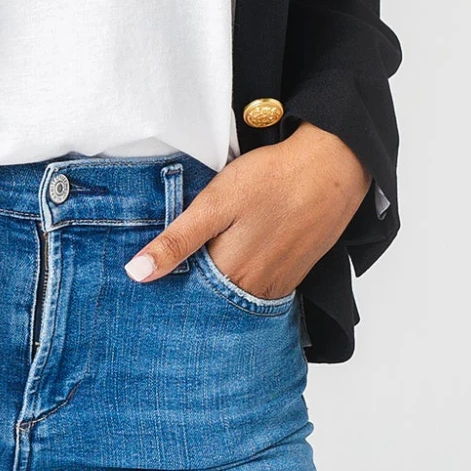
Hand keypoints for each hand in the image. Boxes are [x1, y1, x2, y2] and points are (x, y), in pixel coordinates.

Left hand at [124, 122, 370, 300]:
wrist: (332, 168)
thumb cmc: (273, 179)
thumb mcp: (214, 203)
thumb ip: (177, 240)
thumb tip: (137, 274)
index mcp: (231, 274)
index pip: (187, 299)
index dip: (166, 290)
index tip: (145, 286)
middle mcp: (255, 289)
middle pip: (212, 303)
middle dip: (189, 294)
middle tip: (166, 279)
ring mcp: (277, 284)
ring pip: (236, 298)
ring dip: (216, 290)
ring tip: (197, 268)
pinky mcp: (293, 274)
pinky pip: (259, 290)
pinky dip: (240, 282)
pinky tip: (232, 262)